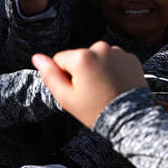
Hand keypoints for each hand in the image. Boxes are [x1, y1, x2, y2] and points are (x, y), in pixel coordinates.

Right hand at [31, 42, 146, 128]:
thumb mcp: (66, 97)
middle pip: (80, 57)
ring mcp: (118, 52)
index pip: (60, 59)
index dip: (65, 77)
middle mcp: (101, 48)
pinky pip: (113, 60)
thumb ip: (49, 75)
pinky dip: (113, 70)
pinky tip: (116, 85)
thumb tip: (37, 58)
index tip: (77, 90)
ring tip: (105, 90)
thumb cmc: (97, 111)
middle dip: (82, 72)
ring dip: (98, 70)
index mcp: (82, 57)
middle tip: (92, 92)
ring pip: (97, 58)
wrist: (130, 119)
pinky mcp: (130, 58)